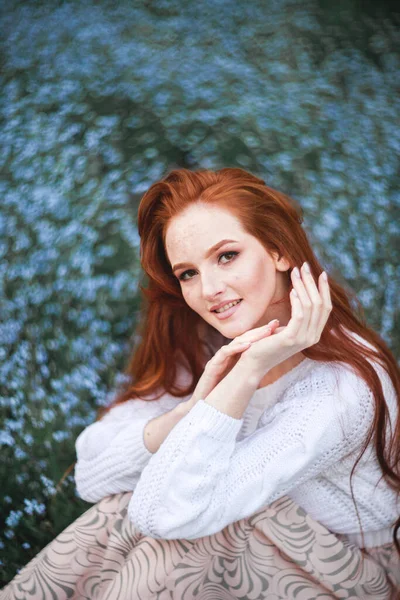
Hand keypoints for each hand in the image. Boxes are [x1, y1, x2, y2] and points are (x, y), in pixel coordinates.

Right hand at [188, 319, 280, 407]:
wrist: (205, 406)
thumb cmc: (222, 393)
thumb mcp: (239, 379)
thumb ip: (248, 369)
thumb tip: (268, 365)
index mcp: (233, 357)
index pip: (248, 341)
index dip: (262, 334)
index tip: (277, 327)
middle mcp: (226, 355)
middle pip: (243, 338)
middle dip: (259, 331)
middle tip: (274, 325)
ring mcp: (218, 359)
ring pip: (235, 343)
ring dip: (251, 337)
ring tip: (265, 332)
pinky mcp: (212, 366)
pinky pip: (224, 353)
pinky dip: (236, 348)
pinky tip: (248, 346)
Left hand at [237, 263, 331, 377]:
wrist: (254, 363)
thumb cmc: (266, 343)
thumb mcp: (285, 328)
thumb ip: (296, 316)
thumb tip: (298, 294)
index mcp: (314, 334)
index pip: (325, 308)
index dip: (324, 289)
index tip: (321, 272)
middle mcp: (313, 337)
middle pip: (320, 304)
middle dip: (312, 282)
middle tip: (304, 266)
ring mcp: (304, 339)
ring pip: (310, 306)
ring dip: (303, 286)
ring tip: (295, 272)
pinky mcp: (291, 338)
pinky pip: (299, 315)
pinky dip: (297, 300)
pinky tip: (292, 290)